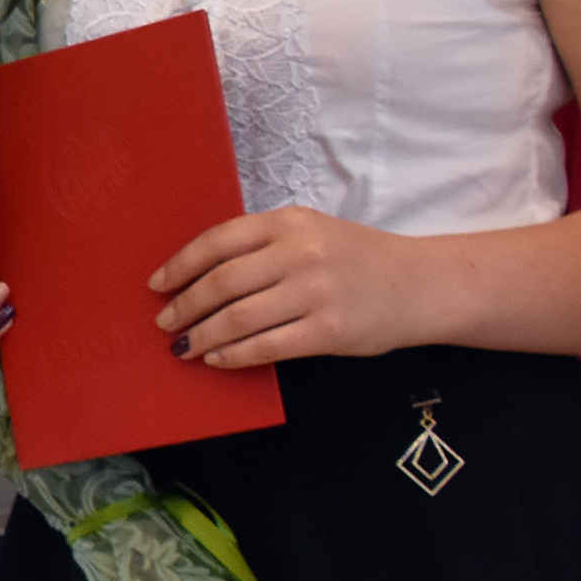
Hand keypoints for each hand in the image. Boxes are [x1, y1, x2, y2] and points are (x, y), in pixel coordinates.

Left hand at [151, 206, 420, 367]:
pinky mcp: (329, 331)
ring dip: (202, 335)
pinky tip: (217, 358)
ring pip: (238, 318)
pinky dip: (233, 355)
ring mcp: (315, 292)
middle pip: (221, 283)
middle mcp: (300, 253)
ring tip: (184, 346)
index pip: (218, 242)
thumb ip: (263, 244)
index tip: (158, 285)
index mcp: (290, 222)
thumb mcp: (311, 232)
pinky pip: (266, 346)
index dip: (180, 265)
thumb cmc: (357, 258)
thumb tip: (200, 276)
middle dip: (185, 306)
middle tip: (166, 322)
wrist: (422, 284)